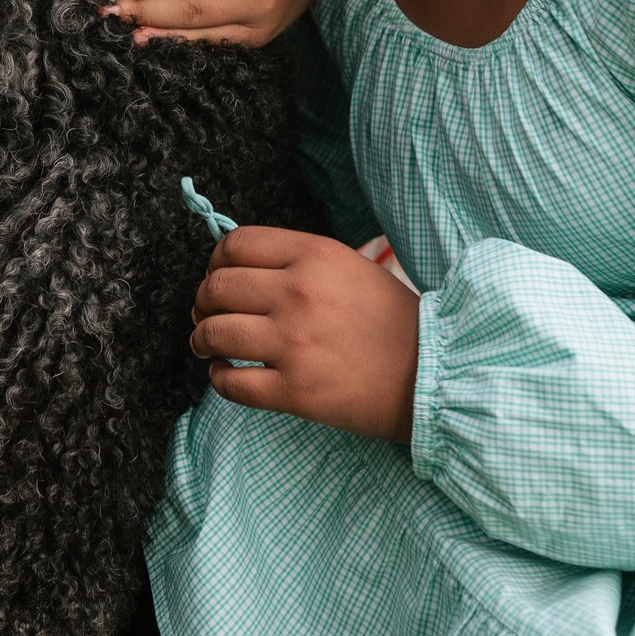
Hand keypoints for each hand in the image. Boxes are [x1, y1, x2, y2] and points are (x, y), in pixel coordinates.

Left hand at [189, 226, 419, 442]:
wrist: (433, 374)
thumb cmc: (392, 321)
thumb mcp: (349, 267)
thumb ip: (298, 261)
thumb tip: (240, 267)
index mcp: (314, 255)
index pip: (234, 244)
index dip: (215, 261)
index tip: (216, 276)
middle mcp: (298, 292)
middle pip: (217, 286)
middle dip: (202, 301)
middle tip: (206, 313)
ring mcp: (294, 343)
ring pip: (214, 332)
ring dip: (201, 339)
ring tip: (206, 345)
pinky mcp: (294, 391)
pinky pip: (230, 383)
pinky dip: (218, 378)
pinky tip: (226, 375)